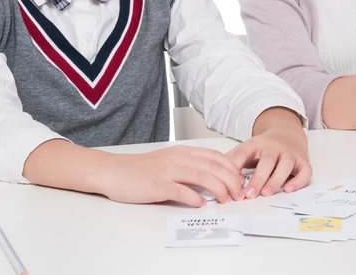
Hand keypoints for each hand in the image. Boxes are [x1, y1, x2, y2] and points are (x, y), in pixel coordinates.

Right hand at [98, 145, 246, 206]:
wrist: (114, 171)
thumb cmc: (142, 169)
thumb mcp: (170, 161)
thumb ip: (190, 166)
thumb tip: (213, 178)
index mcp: (183, 152)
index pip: (216, 156)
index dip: (232, 168)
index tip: (240, 180)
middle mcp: (178, 158)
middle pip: (214, 166)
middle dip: (231, 180)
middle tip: (238, 194)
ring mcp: (168, 171)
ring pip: (202, 177)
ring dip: (218, 189)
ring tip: (226, 200)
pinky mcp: (158, 185)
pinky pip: (181, 191)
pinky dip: (194, 198)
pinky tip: (200, 204)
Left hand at [226, 107, 311, 198]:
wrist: (287, 133)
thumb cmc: (264, 147)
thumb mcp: (246, 148)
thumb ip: (232, 159)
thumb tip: (214, 173)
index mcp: (256, 144)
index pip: (243, 153)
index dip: (236, 168)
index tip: (232, 186)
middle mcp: (274, 147)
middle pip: (267, 160)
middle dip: (258, 177)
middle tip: (250, 195)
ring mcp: (289, 153)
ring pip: (286, 164)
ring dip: (276, 179)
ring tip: (267, 192)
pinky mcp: (303, 161)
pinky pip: (305, 170)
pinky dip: (299, 180)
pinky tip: (289, 189)